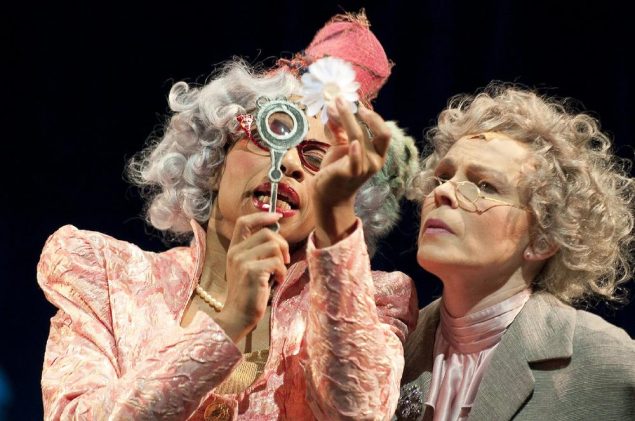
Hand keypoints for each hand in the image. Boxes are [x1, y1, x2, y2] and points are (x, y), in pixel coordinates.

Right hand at [214, 212, 289, 342]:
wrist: (238, 315)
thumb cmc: (249, 293)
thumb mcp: (248, 267)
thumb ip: (258, 251)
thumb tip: (277, 234)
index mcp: (234, 249)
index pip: (244, 222)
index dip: (262, 215)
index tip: (277, 216)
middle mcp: (236, 252)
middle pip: (267, 232)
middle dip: (282, 244)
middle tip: (284, 259)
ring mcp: (242, 261)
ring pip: (274, 246)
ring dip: (282, 260)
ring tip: (279, 274)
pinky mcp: (251, 271)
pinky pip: (276, 262)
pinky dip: (282, 272)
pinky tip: (277, 282)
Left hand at [312, 97, 391, 245]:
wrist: (328, 195)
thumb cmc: (336, 169)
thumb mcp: (339, 146)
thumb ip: (339, 128)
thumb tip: (332, 107)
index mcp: (377, 153)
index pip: (383, 131)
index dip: (373, 116)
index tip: (357, 104)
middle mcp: (375, 160)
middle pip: (380, 133)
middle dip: (368, 115)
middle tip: (346, 101)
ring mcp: (364, 167)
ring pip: (360, 138)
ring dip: (347, 119)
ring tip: (333, 106)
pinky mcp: (350, 173)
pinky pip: (356, 160)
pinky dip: (355, 151)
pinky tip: (353, 143)